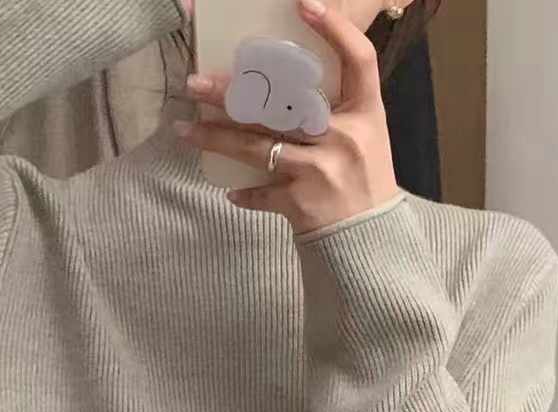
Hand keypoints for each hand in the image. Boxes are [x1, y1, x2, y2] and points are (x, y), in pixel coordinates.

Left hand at [175, 0, 398, 235]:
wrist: (371, 242)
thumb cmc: (365, 183)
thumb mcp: (367, 138)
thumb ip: (336, 110)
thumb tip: (286, 81)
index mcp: (367, 114)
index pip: (359, 59)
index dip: (334, 29)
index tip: (305, 4)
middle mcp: (344, 137)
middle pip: (283, 103)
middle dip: (233, 93)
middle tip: (196, 83)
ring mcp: (321, 170)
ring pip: (257, 146)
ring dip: (217, 137)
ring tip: (186, 129)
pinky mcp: (301, 202)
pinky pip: (261, 191)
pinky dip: (245, 192)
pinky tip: (229, 189)